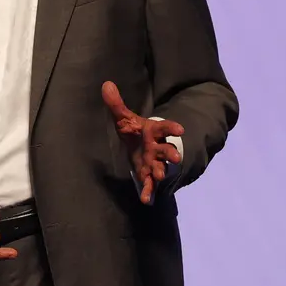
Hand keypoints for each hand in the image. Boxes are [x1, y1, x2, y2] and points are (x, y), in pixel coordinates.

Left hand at [101, 81, 183, 204]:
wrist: (139, 146)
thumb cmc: (135, 131)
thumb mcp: (124, 118)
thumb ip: (116, 104)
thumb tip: (106, 84)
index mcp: (153, 132)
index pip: (164, 128)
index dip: (172, 128)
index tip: (180, 129)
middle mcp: (156, 147)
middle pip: (167, 150)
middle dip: (171, 154)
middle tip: (176, 158)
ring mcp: (154, 162)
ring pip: (161, 167)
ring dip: (161, 171)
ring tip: (160, 176)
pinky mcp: (147, 174)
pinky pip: (149, 183)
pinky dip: (149, 191)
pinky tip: (146, 200)